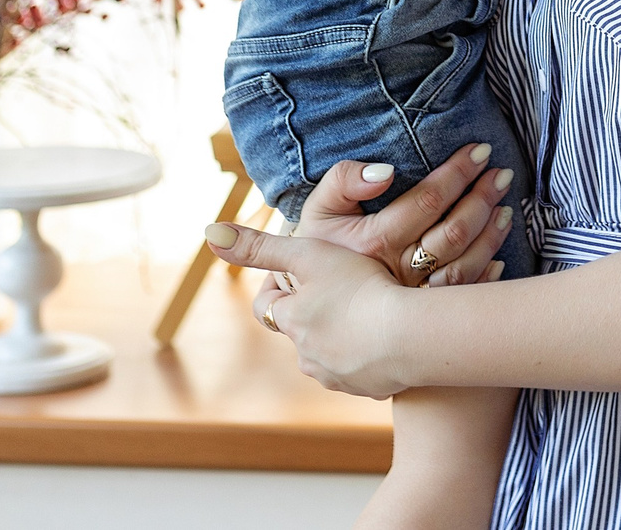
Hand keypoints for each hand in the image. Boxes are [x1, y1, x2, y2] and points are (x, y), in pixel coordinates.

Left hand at [206, 222, 413, 397]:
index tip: (303, 271)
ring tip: (370, 311)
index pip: (267, 305)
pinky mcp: (369, 389)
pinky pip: (363, 369)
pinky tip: (391, 334)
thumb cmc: (360, 288)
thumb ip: (261, 246)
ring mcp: (337, 377)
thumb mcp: (309, 255)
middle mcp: (307, 356)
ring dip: (342, 335)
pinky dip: (369, 354)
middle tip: (342, 287)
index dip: (280, 286)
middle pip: (300, 330)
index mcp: (291, 322)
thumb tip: (210, 232)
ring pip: (331, 351)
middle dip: (315, 312)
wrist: (410, 336)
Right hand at [290, 145, 517, 287]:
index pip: (427, 200)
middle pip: (452, 234)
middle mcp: (396, 273)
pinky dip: (485, 277)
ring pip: (463, 268)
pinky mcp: (418, 320)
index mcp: (374, 242)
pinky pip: (460, 300)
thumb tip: (386, 172)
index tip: (480, 151)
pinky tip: (499, 257)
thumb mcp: (318, 210)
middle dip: (482, 199)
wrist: (311, 305)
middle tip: (504, 174)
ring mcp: (410, 300)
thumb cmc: (318, 250)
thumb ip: (343, 181)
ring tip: (506, 207)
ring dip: (490, 236)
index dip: (457, 173)